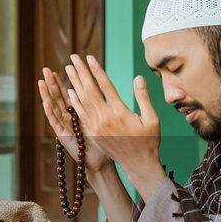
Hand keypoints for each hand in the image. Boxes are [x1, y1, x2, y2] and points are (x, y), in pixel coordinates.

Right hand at [38, 66, 112, 173]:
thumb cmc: (104, 141)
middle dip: (52, 83)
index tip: (61, 68)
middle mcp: (68, 118)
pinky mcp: (63, 137)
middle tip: (46, 69)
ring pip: (53, 107)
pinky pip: (56, 123)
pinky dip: (50, 113)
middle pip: (58, 97)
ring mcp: (64, 127)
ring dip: (46, 94)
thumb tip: (103, 90)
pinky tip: (46, 102)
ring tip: (41, 81)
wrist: (101, 161)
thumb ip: (97, 106)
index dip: (64, 81)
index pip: (68, 93)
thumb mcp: (101, 119)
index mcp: (77, 112)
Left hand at [63, 55, 163, 191]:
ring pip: (82, 100)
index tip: (89, 57)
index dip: (96, 70)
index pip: (105, 85)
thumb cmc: (149, 141)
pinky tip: (69, 91)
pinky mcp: (93, 133)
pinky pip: (80, 114)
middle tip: (73, 57)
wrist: (138, 164)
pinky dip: (75, 102)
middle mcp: (105, 118)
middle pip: (89, 90)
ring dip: (74, 83)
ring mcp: (96, 126)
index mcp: (120, 112)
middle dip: (81, 72)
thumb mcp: (152, 119)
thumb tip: (138, 78)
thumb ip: (144, 97)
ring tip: (68, 68)